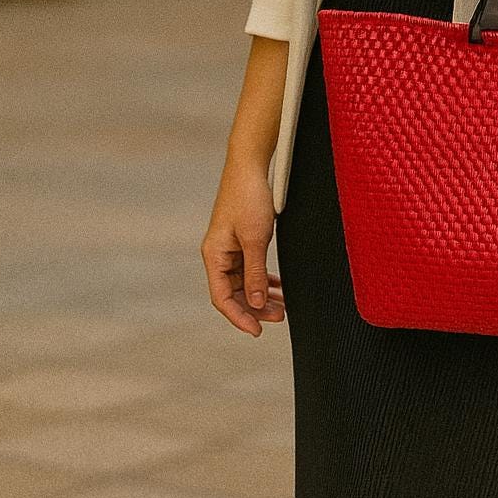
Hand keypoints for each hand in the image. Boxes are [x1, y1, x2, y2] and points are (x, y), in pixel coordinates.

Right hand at [201, 163, 285, 336]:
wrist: (250, 166)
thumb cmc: (249, 198)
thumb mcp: (255, 238)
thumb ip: (255, 272)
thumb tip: (256, 304)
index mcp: (214, 256)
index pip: (222, 298)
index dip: (239, 317)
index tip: (257, 331)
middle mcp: (219, 255)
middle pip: (234, 293)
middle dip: (255, 308)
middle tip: (280, 317)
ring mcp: (230, 248)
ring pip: (244, 282)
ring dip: (262, 295)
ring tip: (283, 306)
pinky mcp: (241, 240)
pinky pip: (250, 268)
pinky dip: (264, 279)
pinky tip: (279, 288)